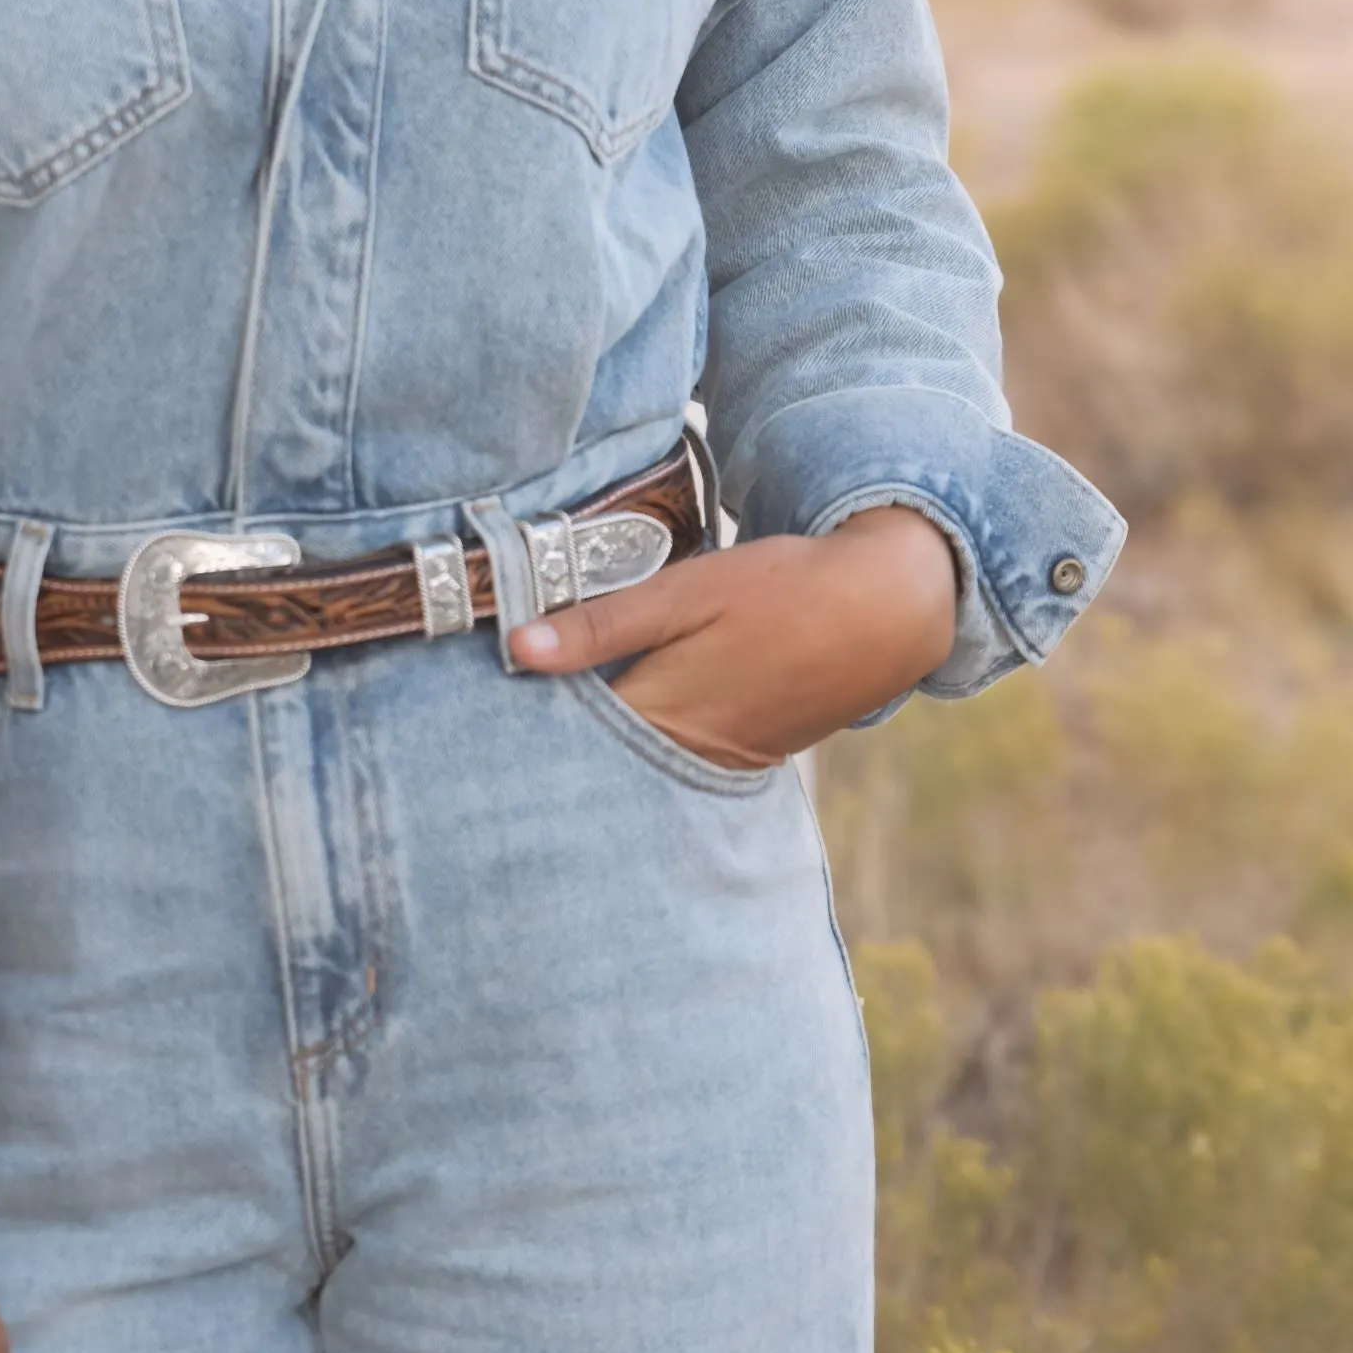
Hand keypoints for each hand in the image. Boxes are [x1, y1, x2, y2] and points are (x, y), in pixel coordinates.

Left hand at [509, 506, 960, 769]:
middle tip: (484, 728)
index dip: (515, 723)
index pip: (564, 737)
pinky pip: (669, 757)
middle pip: (593, 760)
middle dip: (545, 743)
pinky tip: (613, 716)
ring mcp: (715, 761)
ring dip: (592, 746)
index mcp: (662, 713)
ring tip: (534, 723)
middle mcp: (684, 753)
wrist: (885, 611)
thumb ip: (603, 623)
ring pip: (631, 763)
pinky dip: (638, 743)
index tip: (467, 712)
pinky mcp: (739, 756)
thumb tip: (516, 649)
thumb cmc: (781, 589)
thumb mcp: (688, 590)